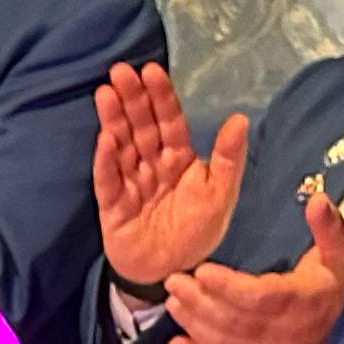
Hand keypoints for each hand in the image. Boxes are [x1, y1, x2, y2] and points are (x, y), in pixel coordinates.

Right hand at [93, 63, 246, 291]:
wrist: (171, 272)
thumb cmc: (196, 232)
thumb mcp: (221, 194)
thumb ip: (228, 158)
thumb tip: (239, 117)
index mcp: (178, 158)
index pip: (169, 122)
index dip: (161, 97)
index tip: (151, 70)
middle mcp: (152, 165)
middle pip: (141, 127)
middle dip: (132, 99)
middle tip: (121, 71)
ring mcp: (130, 184)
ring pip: (122, 147)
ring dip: (114, 121)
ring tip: (105, 94)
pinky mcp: (113, 207)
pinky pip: (109, 182)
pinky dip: (107, 163)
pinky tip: (105, 141)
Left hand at [163, 185, 343, 343]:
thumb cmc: (335, 283)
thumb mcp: (341, 251)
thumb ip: (328, 226)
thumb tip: (317, 199)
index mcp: (306, 302)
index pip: (261, 298)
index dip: (229, 287)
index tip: (202, 271)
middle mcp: (288, 333)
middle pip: (236, 321)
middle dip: (200, 302)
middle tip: (174, 281)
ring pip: (227, 343)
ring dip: (194, 324)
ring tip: (172, 302)